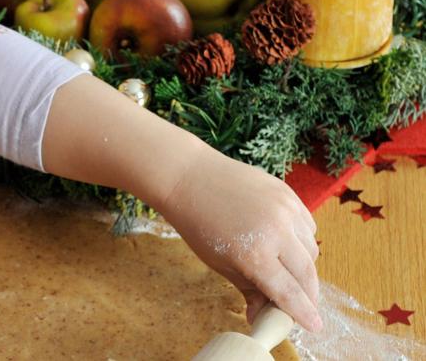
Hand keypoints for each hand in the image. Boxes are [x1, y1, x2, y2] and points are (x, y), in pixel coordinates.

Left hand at [154, 148, 322, 332]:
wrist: (190, 178)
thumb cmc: (199, 224)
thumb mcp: (220, 263)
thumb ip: (248, 290)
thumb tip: (261, 318)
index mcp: (254, 254)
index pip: (289, 292)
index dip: (303, 313)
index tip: (314, 326)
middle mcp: (276, 232)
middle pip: (307, 274)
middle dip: (308, 294)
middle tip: (303, 304)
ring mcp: (285, 210)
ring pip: (311, 249)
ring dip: (305, 267)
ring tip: (289, 272)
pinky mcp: (288, 194)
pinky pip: (307, 226)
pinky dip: (302, 240)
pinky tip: (287, 245)